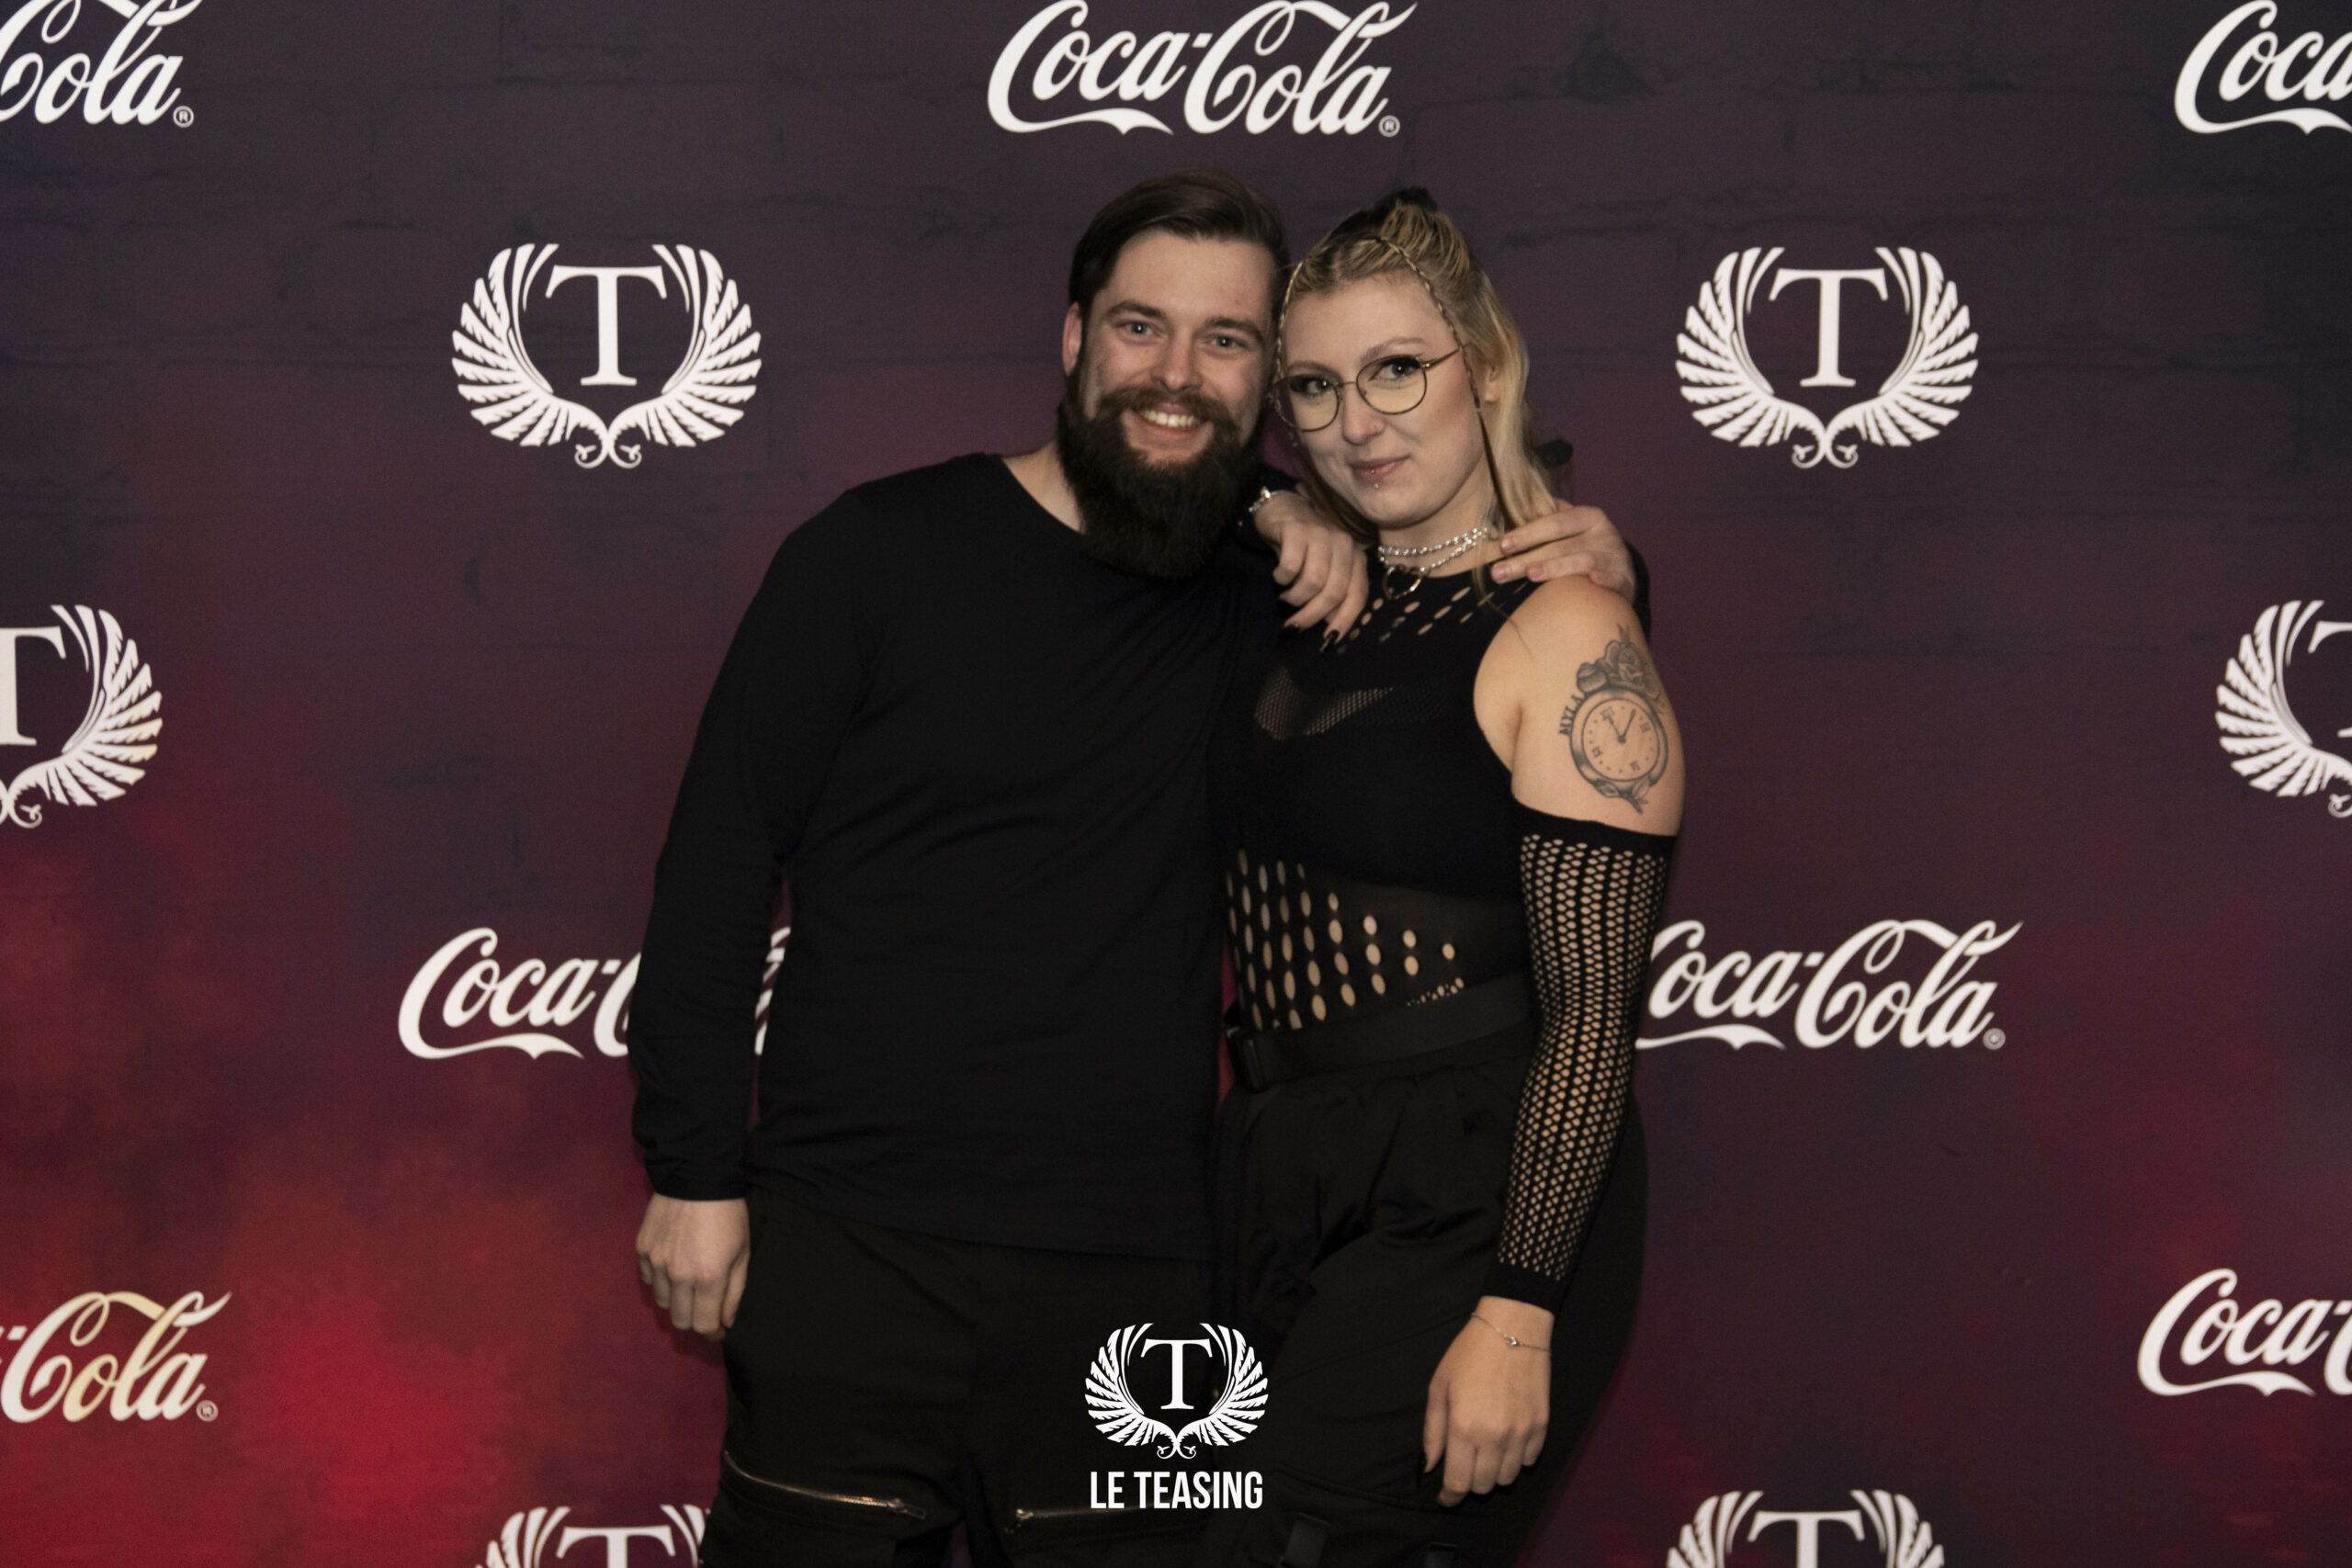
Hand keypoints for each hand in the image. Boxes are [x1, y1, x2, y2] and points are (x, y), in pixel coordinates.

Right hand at [636, 1194, 749, 1340]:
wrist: (697, 1176)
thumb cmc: (728, 1214)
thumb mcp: (742, 1252)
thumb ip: (735, 1291)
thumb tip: (726, 1321)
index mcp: (708, 1278)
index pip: (702, 1325)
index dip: (712, 1332)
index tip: (718, 1328)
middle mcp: (678, 1276)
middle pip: (679, 1320)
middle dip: (694, 1320)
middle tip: (704, 1308)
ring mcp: (656, 1263)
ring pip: (663, 1302)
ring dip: (677, 1300)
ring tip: (689, 1284)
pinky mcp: (642, 1250)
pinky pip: (648, 1280)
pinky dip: (660, 1281)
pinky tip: (673, 1267)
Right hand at [1251, 489, 1369, 635]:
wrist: (1282, 510)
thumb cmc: (1304, 547)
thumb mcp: (1323, 570)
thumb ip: (1332, 594)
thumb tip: (1330, 628)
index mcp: (1356, 557)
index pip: (1358, 595)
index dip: (1344, 621)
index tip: (1327, 641)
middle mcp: (1344, 544)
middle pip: (1334, 592)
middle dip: (1311, 615)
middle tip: (1293, 625)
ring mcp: (1322, 534)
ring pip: (1314, 582)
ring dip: (1295, 597)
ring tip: (1285, 596)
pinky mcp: (1298, 530)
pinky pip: (1291, 566)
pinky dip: (1283, 578)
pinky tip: (1278, 576)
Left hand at [1422, 1297, 1553, 1504]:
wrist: (1513, 1328)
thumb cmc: (1469, 1355)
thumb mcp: (1439, 1387)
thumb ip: (1433, 1431)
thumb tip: (1429, 1465)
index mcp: (1464, 1428)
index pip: (1458, 1483)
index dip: (1449, 1497)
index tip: (1444, 1497)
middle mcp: (1495, 1437)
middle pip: (1483, 1486)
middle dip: (1469, 1483)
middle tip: (1463, 1465)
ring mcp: (1521, 1434)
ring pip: (1507, 1478)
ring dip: (1493, 1473)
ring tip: (1485, 1452)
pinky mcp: (1541, 1427)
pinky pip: (1528, 1461)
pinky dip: (1515, 1459)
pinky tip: (1506, 1441)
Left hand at [1490, 503, 1634, 601]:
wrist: (1622, 571)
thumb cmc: (1584, 547)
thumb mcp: (1569, 527)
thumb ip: (1545, 516)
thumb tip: (1517, 508)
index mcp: (1587, 517)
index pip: (1554, 523)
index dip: (1528, 533)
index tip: (1502, 545)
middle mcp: (1603, 534)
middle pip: (1561, 546)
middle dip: (1527, 558)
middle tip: (1499, 572)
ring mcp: (1615, 557)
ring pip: (1583, 562)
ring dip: (1556, 568)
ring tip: (1531, 575)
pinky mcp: (1625, 579)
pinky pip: (1615, 579)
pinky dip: (1605, 580)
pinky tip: (1592, 581)